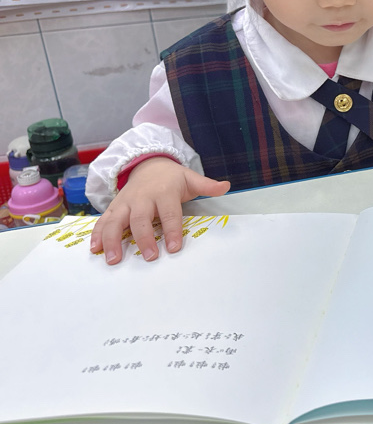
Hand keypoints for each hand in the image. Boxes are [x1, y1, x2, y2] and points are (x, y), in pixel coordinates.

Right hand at [89, 157, 229, 264]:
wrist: (147, 164)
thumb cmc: (171, 178)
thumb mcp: (190, 178)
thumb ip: (207, 185)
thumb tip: (226, 186)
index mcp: (164, 191)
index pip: (169, 213)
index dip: (172, 230)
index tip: (174, 248)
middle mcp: (142, 197)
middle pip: (141, 219)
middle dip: (144, 238)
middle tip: (149, 257)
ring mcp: (125, 202)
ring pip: (116, 221)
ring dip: (112, 240)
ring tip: (113, 259)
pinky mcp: (114, 207)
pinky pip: (103, 221)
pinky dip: (97, 234)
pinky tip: (95, 249)